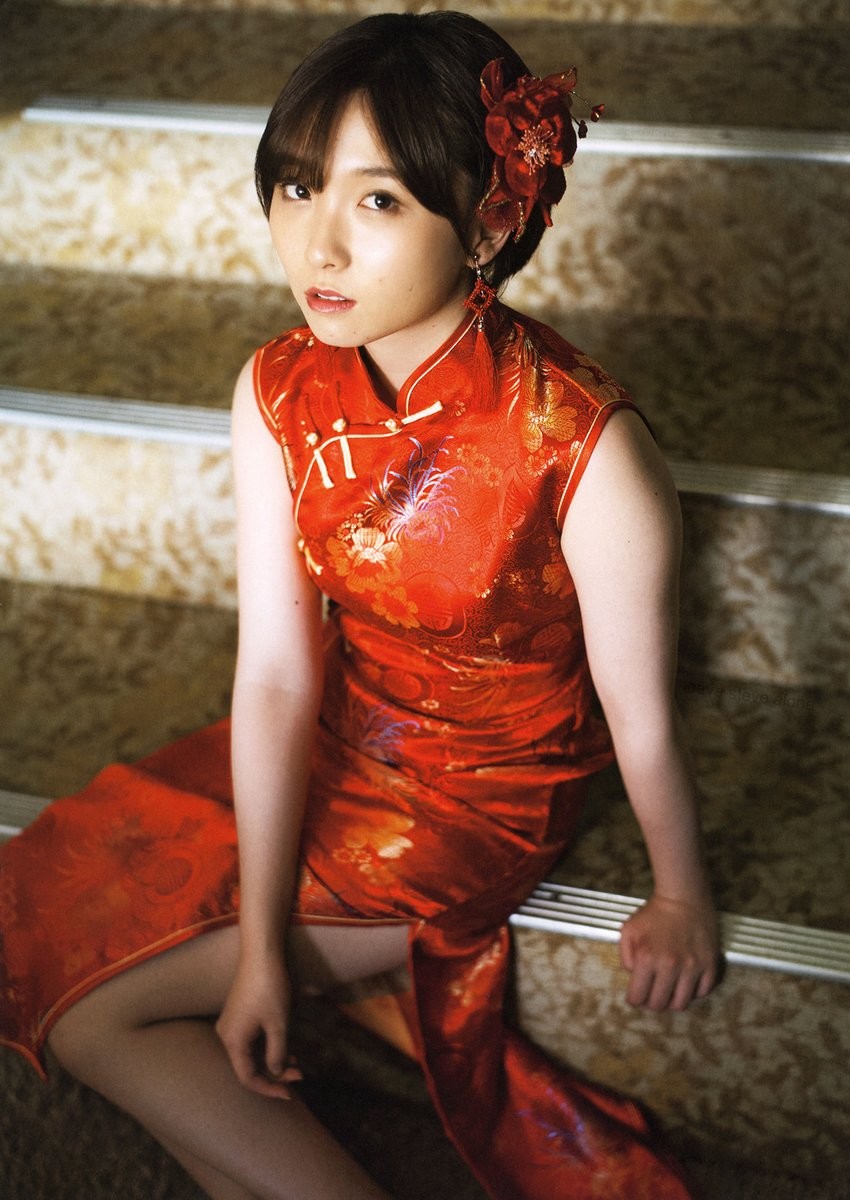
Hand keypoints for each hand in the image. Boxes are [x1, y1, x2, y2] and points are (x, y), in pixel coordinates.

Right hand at [215, 950, 302, 1098]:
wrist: (261, 955)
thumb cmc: (269, 989)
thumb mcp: (278, 1024)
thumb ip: (277, 1053)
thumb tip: (275, 1073)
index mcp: (232, 1041)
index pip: (247, 1077)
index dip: (268, 1088)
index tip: (289, 1094)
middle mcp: (226, 1036)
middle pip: (249, 1066)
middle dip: (274, 1074)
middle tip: (300, 1076)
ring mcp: (231, 1025)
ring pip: (252, 1054)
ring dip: (273, 1061)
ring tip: (297, 1065)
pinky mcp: (239, 1016)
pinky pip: (252, 1041)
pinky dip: (268, 1048)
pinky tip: (287, 1051)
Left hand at [619, 892, 719, 1011]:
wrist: (683, 896)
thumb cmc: (654, 913)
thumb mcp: (628, 930)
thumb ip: (625, 957)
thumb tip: (634, 977)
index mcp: (646, 958)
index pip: (638, 997)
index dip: (634, 999)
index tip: (636, 996)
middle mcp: (670, 966)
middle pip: (659, 1004)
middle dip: (651, 1003)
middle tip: (651, 995)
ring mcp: (692, 967)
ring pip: (681, 1004)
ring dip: (672, 1002)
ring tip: (668, 992)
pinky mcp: (710, 964)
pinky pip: (702, 992)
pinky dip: (692, 992)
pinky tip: (685, 982)